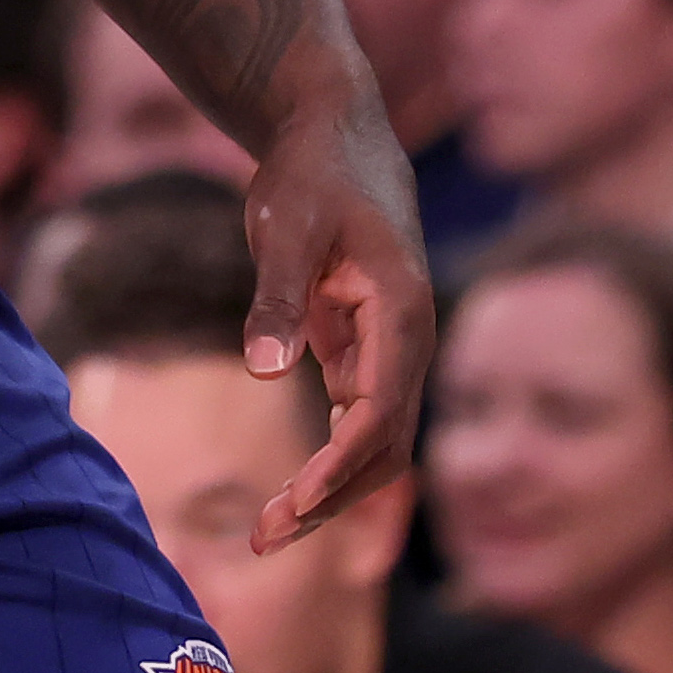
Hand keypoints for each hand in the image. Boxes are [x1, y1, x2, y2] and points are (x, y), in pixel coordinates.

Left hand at [239, 85, 432, 552]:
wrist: (332, 134)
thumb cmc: (311, 172)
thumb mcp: (284, 224)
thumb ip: (276, 296)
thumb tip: (265, 371)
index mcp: (402, 312)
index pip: (381, 412)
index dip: (340, 466)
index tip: (293, 505)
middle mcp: (409, 341)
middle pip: (386, 447)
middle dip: (332, 500)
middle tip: (263, 539)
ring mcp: (391, 351)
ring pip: (375, 445)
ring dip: (330, 494)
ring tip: (265, 533)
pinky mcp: (365, 352)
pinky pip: (357, 426)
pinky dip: (327, 466)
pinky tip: (286, 500)